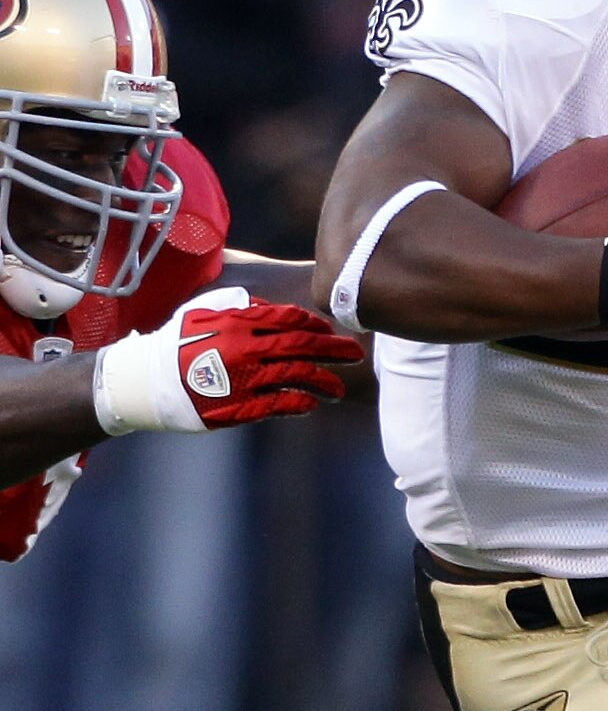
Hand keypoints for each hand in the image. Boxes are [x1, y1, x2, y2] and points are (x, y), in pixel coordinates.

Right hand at [93, 286, 364, 436]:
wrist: (148, 380)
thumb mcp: (205, 311)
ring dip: (325, 381)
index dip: (315, 323)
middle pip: (302, 346)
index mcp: (239, 321)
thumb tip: (268, 304)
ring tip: (339, 389)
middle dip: (335, 349)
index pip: (288, 318)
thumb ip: (240, 305)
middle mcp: (246, 348)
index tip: (330, 327)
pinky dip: (301, 403)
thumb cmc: (178, 341)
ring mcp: (245, 378)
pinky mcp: (240, 406)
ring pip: (298, 377)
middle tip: (357, 353)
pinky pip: (280, 404)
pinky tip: (312, 403)